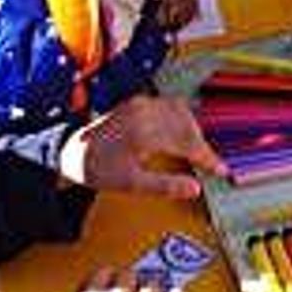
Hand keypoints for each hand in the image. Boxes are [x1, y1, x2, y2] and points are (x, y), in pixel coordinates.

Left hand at [59, 95, 227, 199]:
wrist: (71, 152)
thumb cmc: (97, 168)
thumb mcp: (130, 184)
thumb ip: (164, 186)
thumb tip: (195, 189)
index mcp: (145, 132)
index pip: (188, 143)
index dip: (208, 158)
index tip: (220, 170)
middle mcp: (146, 112)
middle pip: (188, 126)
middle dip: (202, 146)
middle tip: (210, 165)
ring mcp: (142, 104)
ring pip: (182, 113)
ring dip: (193, 131)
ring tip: (197, 152)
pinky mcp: (139, 102)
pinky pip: (171, 107)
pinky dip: (182, 121)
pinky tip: (182, 135)